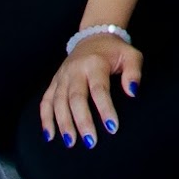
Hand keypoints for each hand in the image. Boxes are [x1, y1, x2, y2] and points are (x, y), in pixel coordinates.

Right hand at [39, 36, 142, 151]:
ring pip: (59, 102)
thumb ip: (134, 72)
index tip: (112, 128)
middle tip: (91, 142)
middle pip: (76, 98)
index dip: (105, 109)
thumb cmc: (115, 51)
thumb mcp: (130, 55)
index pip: (99, 89)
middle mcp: (75, 70)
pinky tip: (50, 135)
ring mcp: (62, 76)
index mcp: (95, 63)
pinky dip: (45, 119)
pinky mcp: (54, 81)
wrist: (94, 36)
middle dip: (82, 121)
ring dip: (63, 124)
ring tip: (71, 143)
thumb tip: (132, 92)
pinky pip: (46, 101)